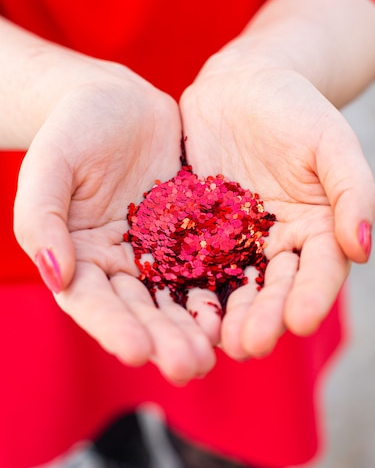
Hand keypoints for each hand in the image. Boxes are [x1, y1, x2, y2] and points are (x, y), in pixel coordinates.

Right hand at [14, 62, 216, 382]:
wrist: (119, 101)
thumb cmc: (74, 129)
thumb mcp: (50, 165)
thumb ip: (41, 216)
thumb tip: (53, 273)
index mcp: (78, 257)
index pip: (92, 302)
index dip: (112, 327)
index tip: (137, 351)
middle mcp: (120, 265)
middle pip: (141, 311)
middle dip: (164, 340)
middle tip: (190, 367)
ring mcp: (159, 252)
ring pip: (178, 297)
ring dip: (196, 326)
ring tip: (218, 351)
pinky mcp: (192, 235)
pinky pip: (209, 264)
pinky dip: (224, 287)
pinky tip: (241, 307)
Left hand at [180, 57, 374, 359]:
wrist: (243, 86)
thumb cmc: (295, 108)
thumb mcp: (332, 142)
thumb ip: (353, 191)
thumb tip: (362, 248)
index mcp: (318, 228)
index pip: (319, 270)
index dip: (312, 297)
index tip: (299, 322)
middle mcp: (278, 242)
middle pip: (274, 287)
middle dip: (265, 317)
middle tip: (249, 346)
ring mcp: (237, 239)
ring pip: (234, 283)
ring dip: (228, 314)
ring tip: (218, 342)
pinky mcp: (199, 229)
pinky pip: (194, 259)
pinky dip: (188, 285)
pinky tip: (178, 307)